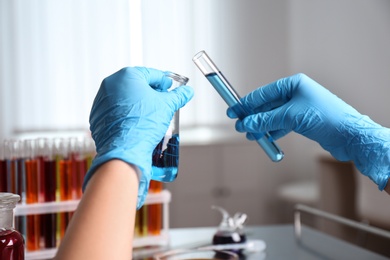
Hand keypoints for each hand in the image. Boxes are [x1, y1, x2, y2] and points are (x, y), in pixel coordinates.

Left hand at [83, 67, 193, 207]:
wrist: (125, 149)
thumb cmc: (143, 124)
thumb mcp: (167, 106)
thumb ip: (178, 96)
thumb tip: (187, 92)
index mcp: (127, 76)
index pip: (151, 74)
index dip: (163, 81)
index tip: (169, 87)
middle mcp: (111, 85)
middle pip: (136, 84)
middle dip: (150, 91)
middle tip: (161, 100)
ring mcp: (101, 100)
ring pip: (125, 97)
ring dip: (138, 102)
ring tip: (150, 113)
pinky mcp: (98, 115)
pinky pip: (115, 110)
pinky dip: (126, 113)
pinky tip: (136, 121)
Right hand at [227, 73, 389, 189]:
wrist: (350, 136)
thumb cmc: (325, 118)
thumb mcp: (290, 117)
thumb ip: (266, 120)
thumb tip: (246, 123)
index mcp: (294, 84)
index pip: (263, 93)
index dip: (246, 103)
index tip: (234, 111)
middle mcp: (296, 94)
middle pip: (267, 105)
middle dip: (253, 117)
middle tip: (239, 126)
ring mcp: (300, 107)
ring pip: (274, 116)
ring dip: (261, 126)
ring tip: (250, 135)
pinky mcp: (304, 120)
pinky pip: (282, 124)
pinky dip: (273, 131)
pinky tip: (265, 137)